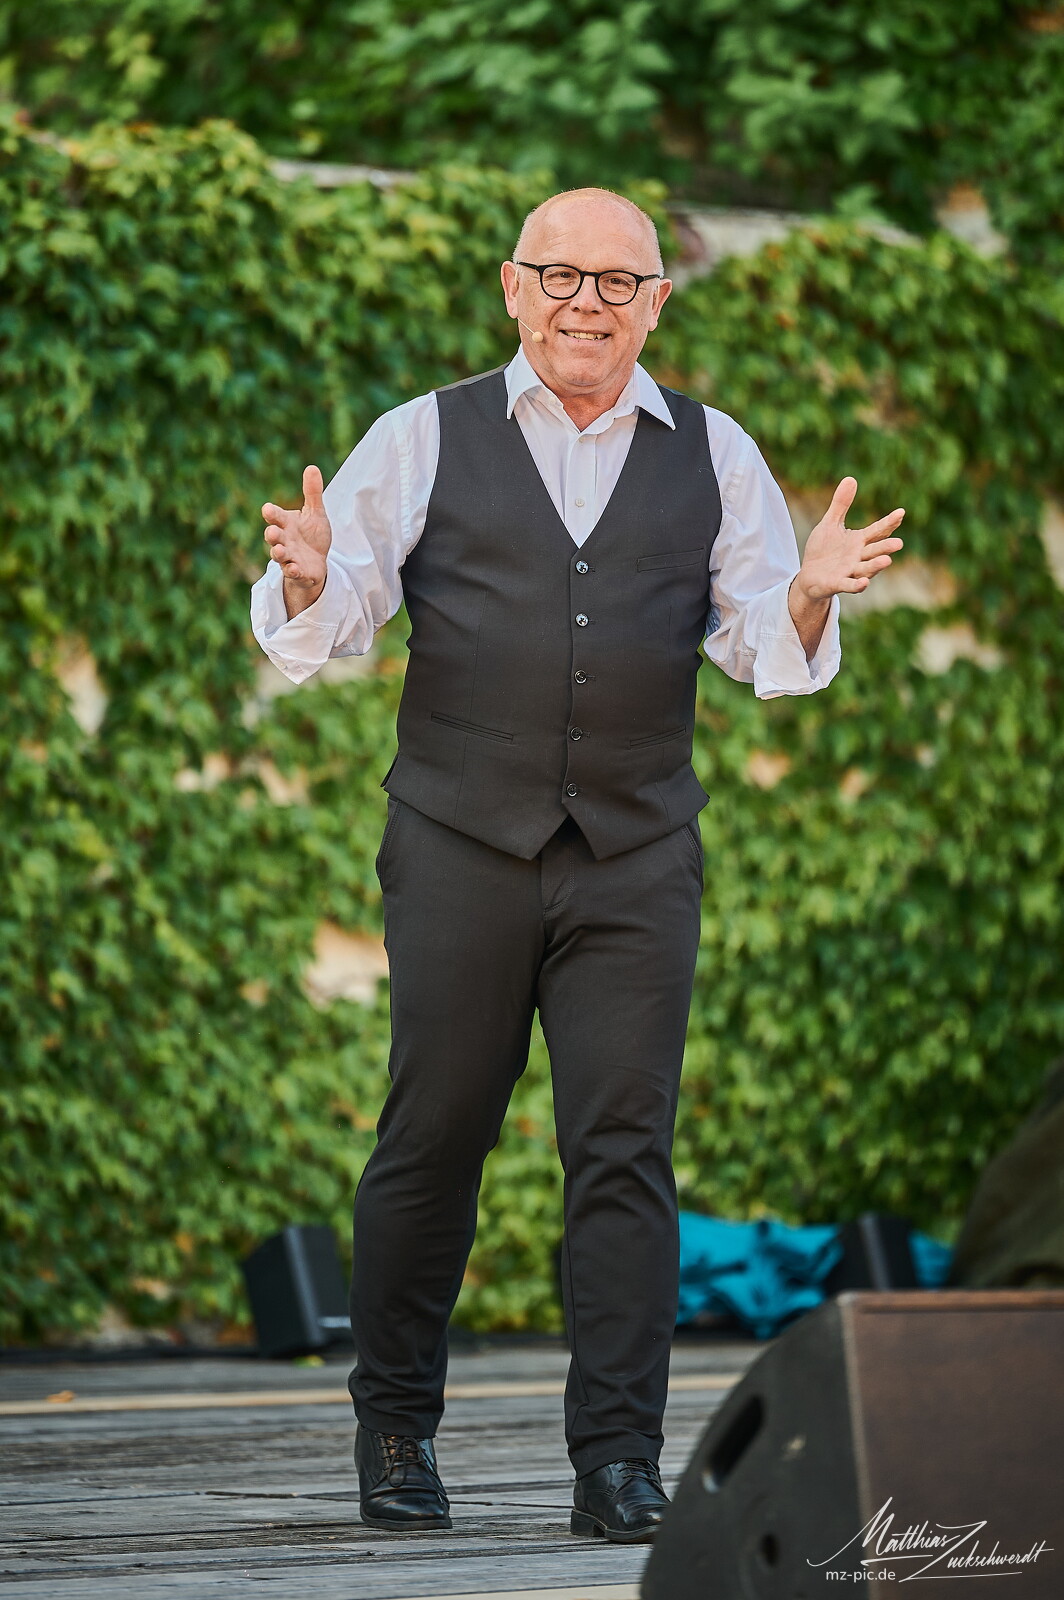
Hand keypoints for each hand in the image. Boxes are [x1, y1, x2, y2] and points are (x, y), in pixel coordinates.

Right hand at [262, 465, 331, 601]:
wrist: (317, 562)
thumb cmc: (312, 535)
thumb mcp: (315, 513)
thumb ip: (312, 493)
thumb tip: (312, 467)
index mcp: (286, 523)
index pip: (275, 516)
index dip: (271, 513)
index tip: (267, 509)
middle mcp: (284, 540)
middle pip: (273, 536)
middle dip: (272, 534)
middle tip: (272, 531)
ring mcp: (289, 557)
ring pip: (279, 555)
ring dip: (278, 553)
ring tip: (279, 551)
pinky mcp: (298, 572)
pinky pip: (293, 572)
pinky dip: (293, 570)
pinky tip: (294, 568)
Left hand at [795, 477, 904, 601]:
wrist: (809, 575)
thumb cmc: (823, 550)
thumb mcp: (830, 524)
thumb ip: (841, 504)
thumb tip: (851, 478)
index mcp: (859, 541)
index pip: (877, 531)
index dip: (889, 523)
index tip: (901, 512)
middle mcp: (859, 557)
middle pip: (875, 551)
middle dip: (886, 548)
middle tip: (899, 543)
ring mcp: (850, 571)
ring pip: (866, 568)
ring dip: (876, 565)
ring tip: (887, 560)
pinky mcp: (838, 584)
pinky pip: (850, 585)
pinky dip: (857, 585)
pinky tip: (864, 582)